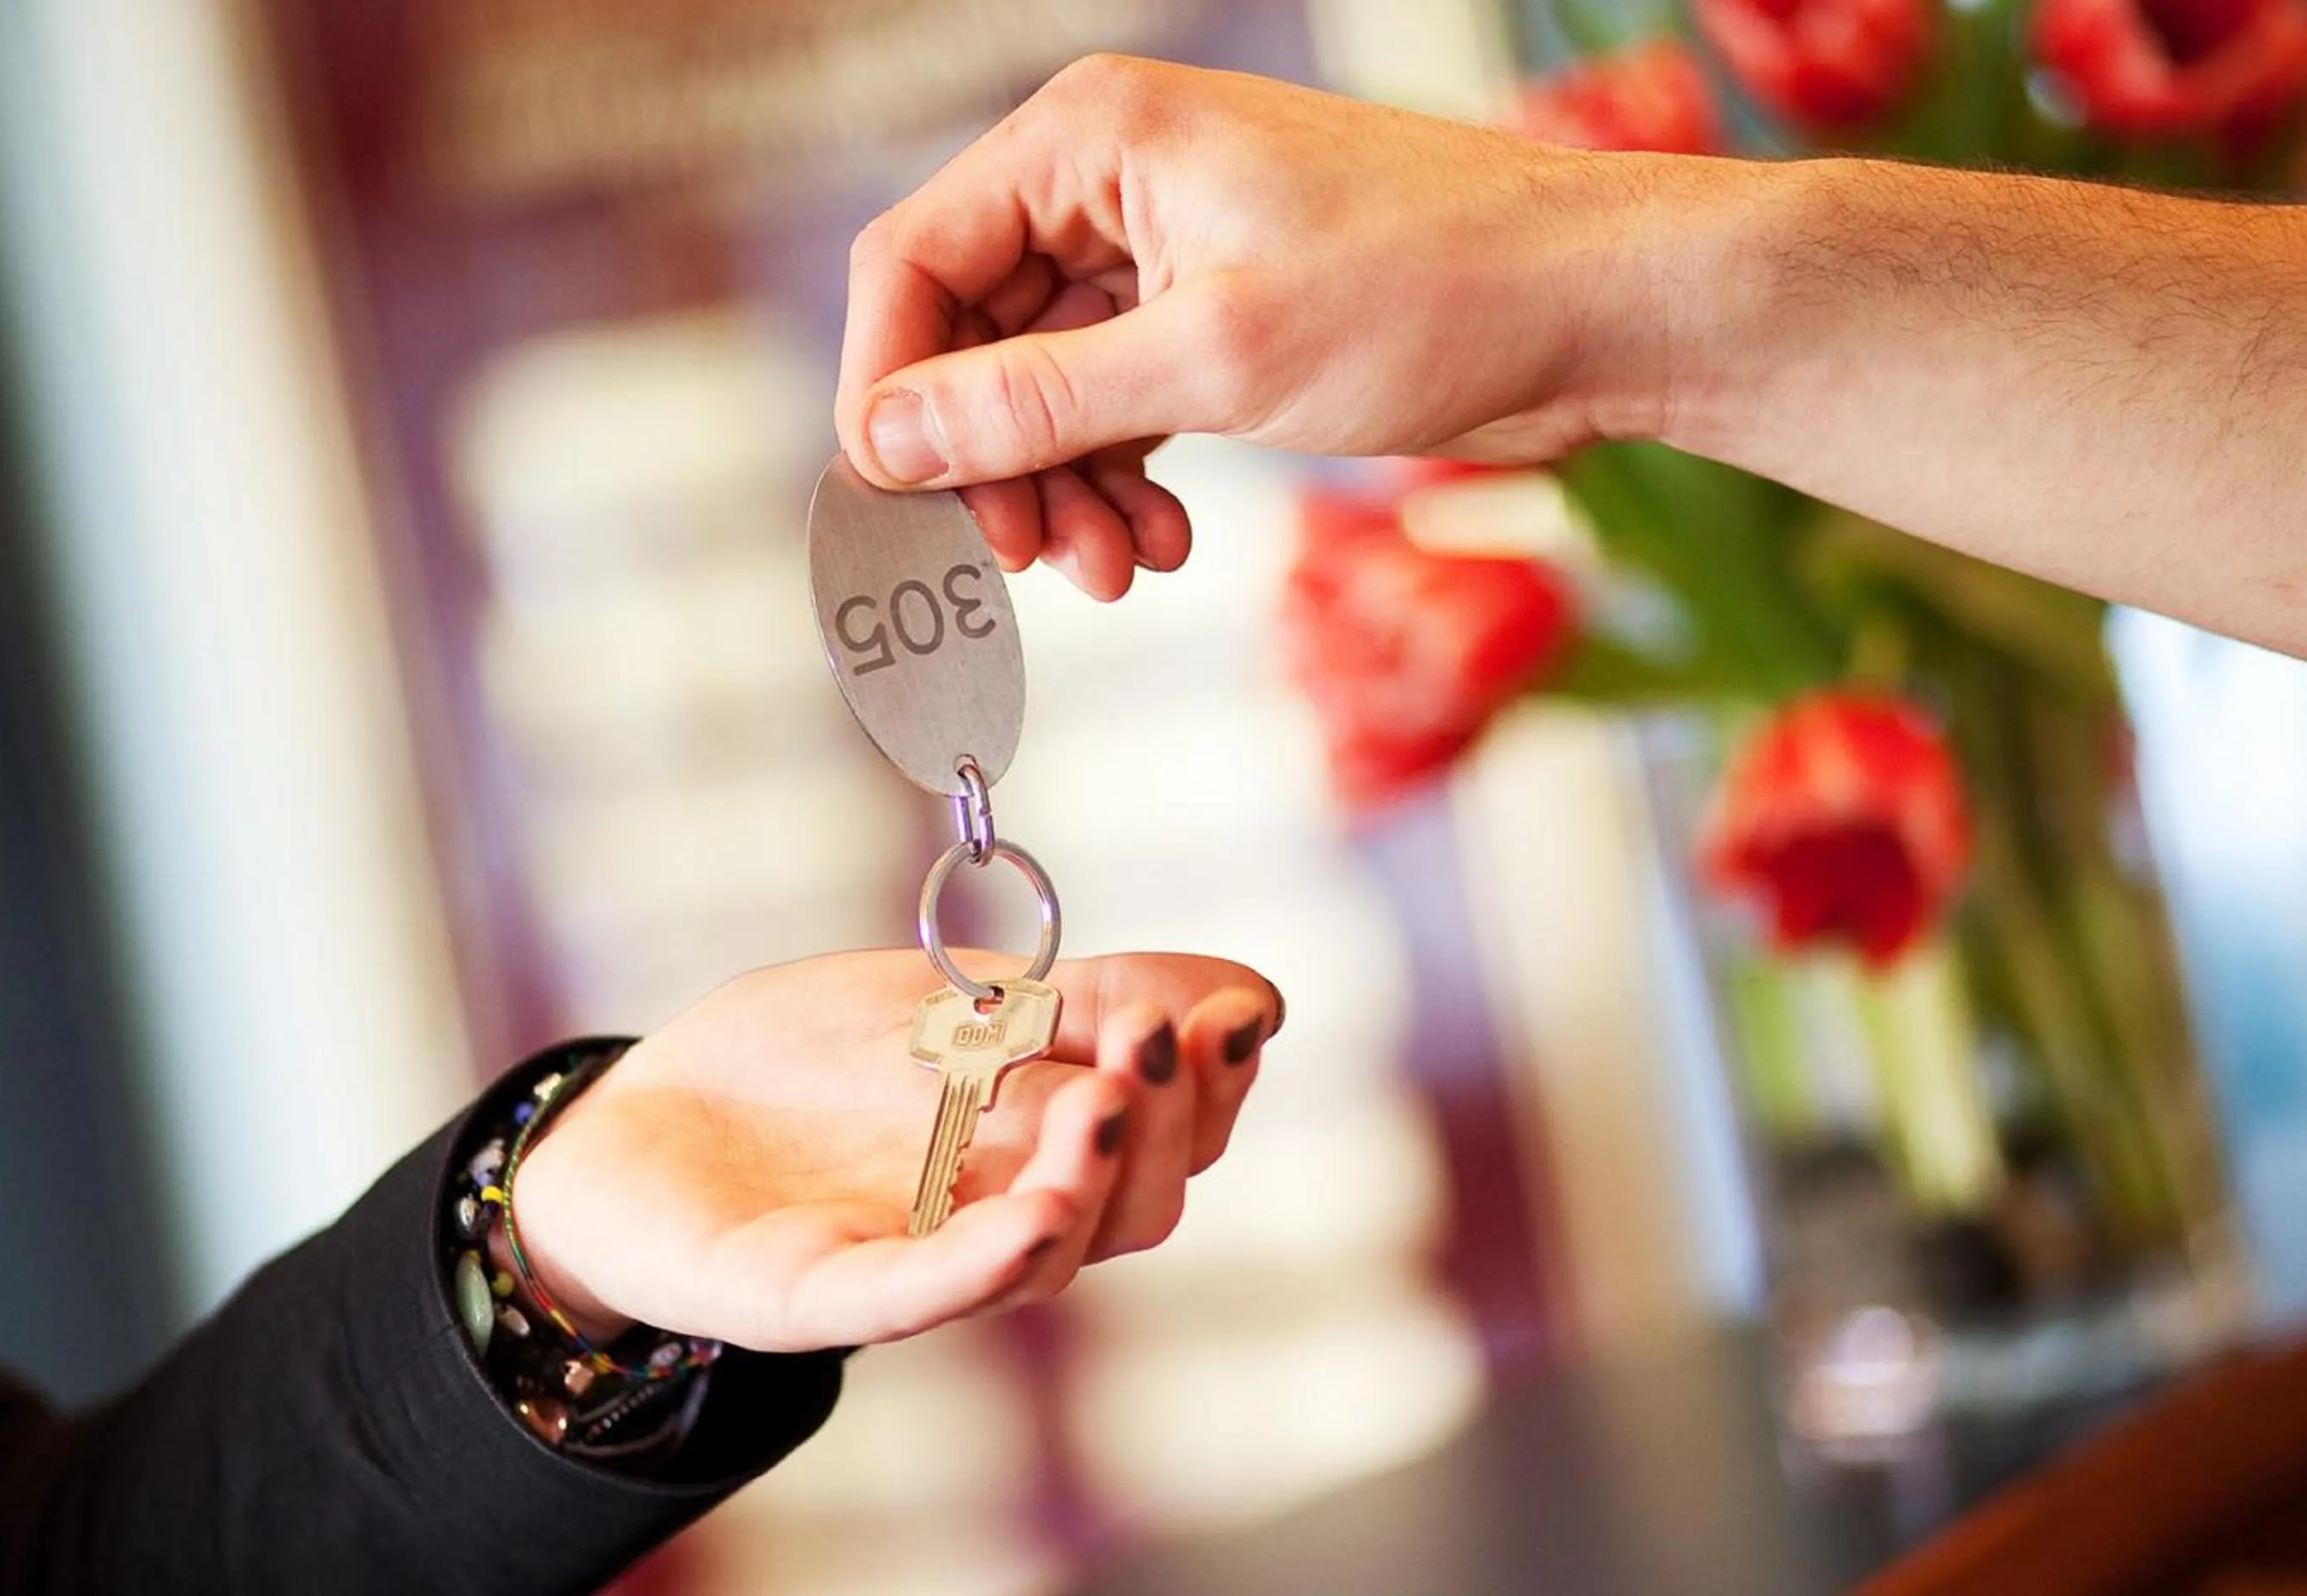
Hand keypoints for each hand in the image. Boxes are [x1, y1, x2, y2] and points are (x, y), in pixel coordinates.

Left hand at [511, 949, 1278, 1352]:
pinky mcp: (819, 1296)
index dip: (1217, 1080)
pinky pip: (919, 1296)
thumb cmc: (802, 1062)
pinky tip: (1034, 1218)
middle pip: (1142, 1202)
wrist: (636, 1114)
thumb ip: (1087, 994)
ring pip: (1050, 1255)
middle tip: (1156, 1034)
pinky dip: (985, 1262)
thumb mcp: (955, 995)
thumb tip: (1252, 993)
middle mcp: (1005, 1219)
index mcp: (1049, 1147)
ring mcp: (920, 1264)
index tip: (1235, 1013)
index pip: (1176, 1135)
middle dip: (1167, 1119)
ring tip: (1103, 1097)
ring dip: (1093, 1179)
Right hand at [835, 55, 1689, 599]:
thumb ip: (1035, 403)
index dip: (891, 394)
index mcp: (1089, 138)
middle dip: (997, 463)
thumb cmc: (1432, 293)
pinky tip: (1162, 540)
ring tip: (1121, 567)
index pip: (915, 263)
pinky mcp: (1209, 311)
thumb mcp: (1213, 358)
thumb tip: (886, 443)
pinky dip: (1120, 477)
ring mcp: (1159, 247)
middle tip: (1038, 565)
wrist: (1599, 309)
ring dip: (1063, 488)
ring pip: (1042, 387)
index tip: (903, 508)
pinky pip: (1112, 404)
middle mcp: (1108, 179)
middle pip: (972, 337)